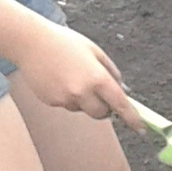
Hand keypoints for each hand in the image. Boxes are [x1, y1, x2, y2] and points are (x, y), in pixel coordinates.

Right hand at [14, 16, 132, 121]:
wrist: (30, 42)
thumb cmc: (65, 43)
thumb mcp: (96, 52)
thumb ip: (111, 72)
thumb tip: (120, 90)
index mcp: (97, 78)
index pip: (120, 104)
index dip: (132, 118)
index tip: (141, 128)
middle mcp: (82, 91)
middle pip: (101, 114)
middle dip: (105, 108)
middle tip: (101, 94)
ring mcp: (65, 98)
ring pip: (82, 109)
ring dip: (84, 101)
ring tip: (72, 77)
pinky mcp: (51, 101)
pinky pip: (66, 105)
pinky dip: (68, 97)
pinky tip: (59, 79)